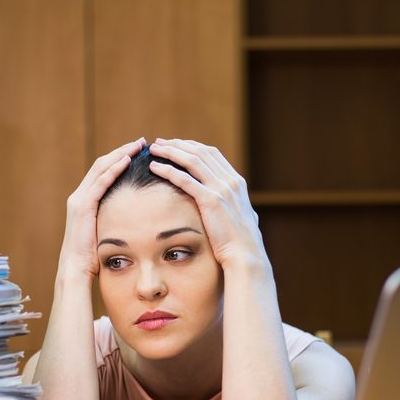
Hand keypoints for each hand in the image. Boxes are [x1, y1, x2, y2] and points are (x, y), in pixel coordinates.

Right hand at [58, 138, 146, 280]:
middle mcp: (79, 196)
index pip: (103, 172)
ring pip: (100, 168)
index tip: (138, 151)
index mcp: (84, 201)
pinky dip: (113, 169)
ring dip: (120, 155)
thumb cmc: (93, 258)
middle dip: (122, 151)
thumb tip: (135, 218)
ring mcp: (79, 200)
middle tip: (141, 142)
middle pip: (102, 164)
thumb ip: (115, 221)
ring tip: (137, 146)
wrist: (76, 270)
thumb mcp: (106, 233)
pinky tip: (127, 160)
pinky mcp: (82, 206)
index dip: (120, 159)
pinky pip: (99, 182)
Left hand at [147, 138, 268, 271]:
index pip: (212, 154)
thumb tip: (231, 206)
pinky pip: (185, 179)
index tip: (176, 145)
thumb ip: (233, 206)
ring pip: (192, 160)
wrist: (246, 256)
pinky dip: (168, 170)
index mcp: (236, 182)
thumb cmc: (240, 243)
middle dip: (178, 145)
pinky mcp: (211, 201)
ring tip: (154, 150)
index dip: (191, 147)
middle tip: (160, 143)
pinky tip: (154, 167)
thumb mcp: (241, 218)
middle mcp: (230, 181)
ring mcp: (222, 189)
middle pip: (200, 152)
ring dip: (171, 152)